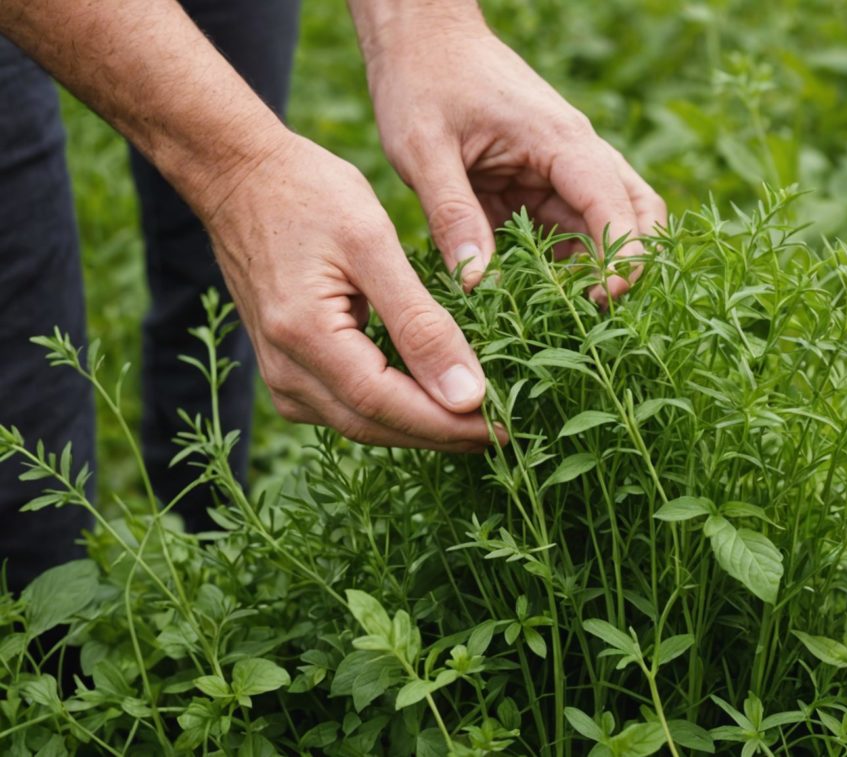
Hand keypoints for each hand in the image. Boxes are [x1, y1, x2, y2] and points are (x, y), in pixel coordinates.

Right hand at [198, 132, 499, 450]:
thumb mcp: (374, 245)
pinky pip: (348, 405)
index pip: (388, 405)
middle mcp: (286, 369)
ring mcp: (282, 373)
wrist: (238, 175)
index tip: (506, 426)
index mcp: (305, 336)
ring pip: (362, 423)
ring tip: (482, 420)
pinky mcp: (289, 368)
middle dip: (443, 434)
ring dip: (422, 427)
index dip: (449, 424)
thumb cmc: (308, 193)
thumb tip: (467, 394)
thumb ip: (420, 324)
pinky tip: (437, 398)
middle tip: (506, 432)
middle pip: (376, 425)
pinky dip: (396, 408)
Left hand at [359, 15, 665, 302]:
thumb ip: (451, 214)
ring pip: (612, 223)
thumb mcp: (423, 149)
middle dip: (630, 264)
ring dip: (599, 265)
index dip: (622, 257)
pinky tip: (538, 289)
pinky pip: (572, 226)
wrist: (419, 37)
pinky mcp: (543, 180)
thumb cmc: (422, 80)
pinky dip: (567, 259)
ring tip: (568, 310)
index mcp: (561, 141)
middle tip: (595, 313)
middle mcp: (577, 154)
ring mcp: (565, 168)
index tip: (603, 299)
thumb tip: (476, 283)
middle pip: (639, 213)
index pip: (617, 206)